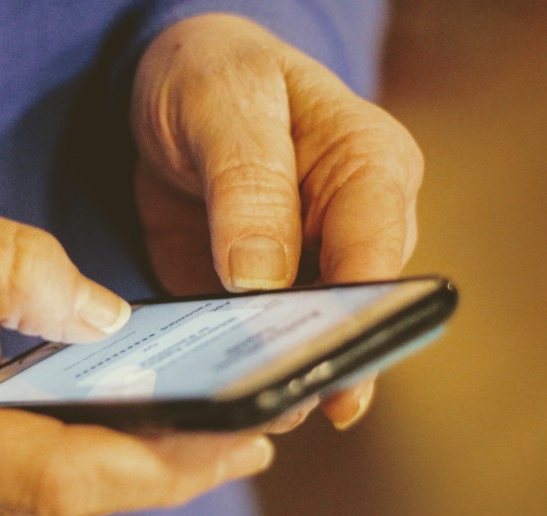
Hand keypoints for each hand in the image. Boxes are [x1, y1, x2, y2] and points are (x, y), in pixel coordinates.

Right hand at [0, 186, 273, 515]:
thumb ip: (4, 266)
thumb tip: (101, 314)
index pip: (57, 473)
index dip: (160, 463)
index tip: (237, 442)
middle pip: (67, 493)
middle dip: (163, 463)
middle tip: (247, 430)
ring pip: (42, 490)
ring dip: (113, 449)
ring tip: (192, 411)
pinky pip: (6, 479)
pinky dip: (55, 439)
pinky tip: (91, 399)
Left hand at [132, 14, 421, 428]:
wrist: (169, 85)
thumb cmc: (214, 74)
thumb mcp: (225, 103)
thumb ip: (248, 182)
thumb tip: (261, 280)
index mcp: (370, 167)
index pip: (377, 256)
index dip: (361, 323)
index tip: (334, 384)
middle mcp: (351, 228)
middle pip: (346, 314)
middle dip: (310, 363)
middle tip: (271, 407)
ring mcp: (305, 270)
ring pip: (299, 342)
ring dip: (265, 376)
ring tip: (228, 410)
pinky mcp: (254, 298)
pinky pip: (246, 346)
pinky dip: (223, 369)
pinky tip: (197, 393)